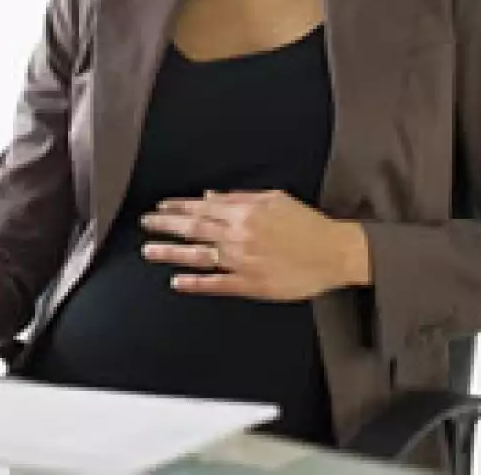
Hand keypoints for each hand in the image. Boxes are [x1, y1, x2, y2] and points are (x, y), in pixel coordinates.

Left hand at [139, 190, 370, 300]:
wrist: (335, 252)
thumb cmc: (306, 224)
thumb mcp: (274, 199)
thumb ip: (238, 198)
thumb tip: (208, 197)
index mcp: (244, 213)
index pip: (201, 209)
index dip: (177, 208)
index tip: (159, 208)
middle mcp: (239, 235)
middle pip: (193, 229)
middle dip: (165, 226)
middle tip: (145, 224)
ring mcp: (243, 261)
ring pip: (199, 256)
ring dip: (171, 253)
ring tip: (148, 251)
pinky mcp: (251, 284)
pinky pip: (217, 284)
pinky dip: (196, 283)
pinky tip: (177, 282)